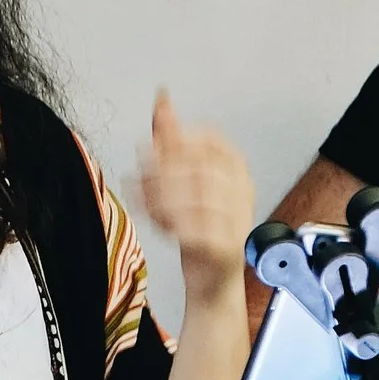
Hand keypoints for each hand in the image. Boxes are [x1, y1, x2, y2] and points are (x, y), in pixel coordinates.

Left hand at [137, 91, 252, 316]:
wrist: (212, 282)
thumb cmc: (199, 226)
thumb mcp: (182, 178)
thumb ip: (172, 139)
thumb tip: (161, 98)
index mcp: (237, 167)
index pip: (208, 140)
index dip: (174, 143)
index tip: (149, 154)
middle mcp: (242, 190)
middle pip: (197, 167)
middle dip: (160, 172)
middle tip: (136, 179)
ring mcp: (237, 219)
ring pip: (192, 197)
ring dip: (159, 198)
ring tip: (142, 203)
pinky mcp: (224, 247)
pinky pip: (191, 228)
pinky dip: (166, 223)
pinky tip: (154, 222)